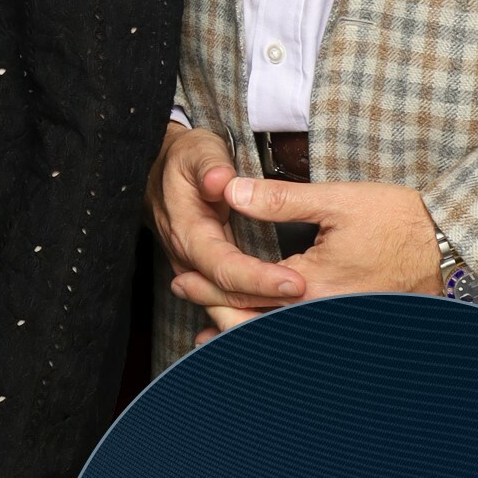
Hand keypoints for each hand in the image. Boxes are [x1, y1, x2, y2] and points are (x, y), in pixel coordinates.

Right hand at [146, 125, 303, 329]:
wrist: (164, 169)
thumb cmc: (186, 159)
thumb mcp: (198, 151)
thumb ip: (211, 166)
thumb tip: (222, 182)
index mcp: (187, 232)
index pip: (224, 267)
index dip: (259, 279)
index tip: (296, 283)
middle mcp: (188, 259)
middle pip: (227, 296)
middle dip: (268, 305)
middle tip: (314, 304)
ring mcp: (195, 270)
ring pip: (227, 306)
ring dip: (263, 317)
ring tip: (306, 321)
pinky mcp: (207, 272)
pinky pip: (229, 301)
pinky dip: (253, 315)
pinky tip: (282, 326)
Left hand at [164, 176, 444, 315]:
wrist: (451, 246)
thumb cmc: (399, 221)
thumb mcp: (337, 201)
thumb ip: (280, 199)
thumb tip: (230, 191)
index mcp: (312, 287)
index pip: (247, 294)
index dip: (210, 288)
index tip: (183, 279)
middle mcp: (323, 316)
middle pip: (257, 328)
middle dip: (217, 314)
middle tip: (185, 296)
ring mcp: (338, 325)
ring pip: (280, 339)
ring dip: (242, 332)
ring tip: (208, 328)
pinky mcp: (350, 324)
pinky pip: (304, 338)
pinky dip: (275, 335)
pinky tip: (261, 331)